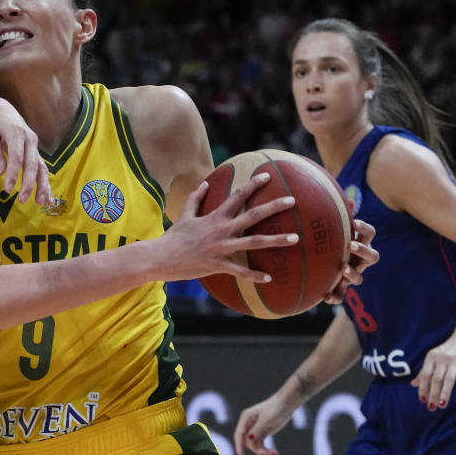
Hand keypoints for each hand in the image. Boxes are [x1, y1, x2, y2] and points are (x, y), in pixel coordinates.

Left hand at [0, 97, 51, 205]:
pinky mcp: (35, 152)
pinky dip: (45, 184)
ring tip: (41, 202)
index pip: (17, 157)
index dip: (13, 173)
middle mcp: (30, 139)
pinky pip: (42, 169)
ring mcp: (35, 146)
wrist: (2, 110)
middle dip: (28, 183)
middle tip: (21, 200)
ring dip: (42, 185)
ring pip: (41, 167)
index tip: (7, 189)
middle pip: (31, 164)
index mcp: (17, 133)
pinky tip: (48, 199)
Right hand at [154, 173, 299, 281]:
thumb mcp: (184, 215)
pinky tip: (269, 278)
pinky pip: (240, 271)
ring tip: (295, 238)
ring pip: (254, 242)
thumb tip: (206, 183)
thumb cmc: (173, 237)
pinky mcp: (218, 265)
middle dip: (274, 207)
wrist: (160, 257)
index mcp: (215, 217)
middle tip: (292, 200)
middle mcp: (222, 230)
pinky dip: (254, 275)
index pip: (237, 196)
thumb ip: (196, 198)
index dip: (252, 185)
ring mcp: (222, 247)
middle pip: (253, 215)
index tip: (268, 176)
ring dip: (276, 240)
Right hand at [233, 395, 292, 454]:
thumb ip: (257, 430)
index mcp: (246, 418)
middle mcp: (249, 424)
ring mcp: (256, 429)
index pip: (239, 434)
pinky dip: (267, 450)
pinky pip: (261, 445)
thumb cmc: (275, 408)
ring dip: (264, 452)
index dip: (239, 446)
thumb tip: (248, 440)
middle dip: (257, 450)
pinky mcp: (263, 433)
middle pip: (248, 443)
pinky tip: (275, 454)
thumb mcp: (266, 419)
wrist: (287, 404)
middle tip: (268, 454)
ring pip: (255, 446)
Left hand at [324, 206, 377, 304]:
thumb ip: (342, 216)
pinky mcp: (341, 289)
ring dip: (352, 274)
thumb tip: (348, 199)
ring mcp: (352, 275)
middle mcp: (360, 260)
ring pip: (359, 279)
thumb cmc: (333, 243)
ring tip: (342, 269)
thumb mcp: (336, 230)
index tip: (355, 222)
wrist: (324, 267)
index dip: (365, 229)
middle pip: (373, 257)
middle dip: (363, 251)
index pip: (370, 234)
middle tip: (351, 245)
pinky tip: (325, 296)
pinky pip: (341, 296)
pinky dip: (334, 297)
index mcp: (360, 243)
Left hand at [410, 320, 455, 409]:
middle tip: (431, 407)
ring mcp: (454, 361)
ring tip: (442, 406)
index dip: (422, 388)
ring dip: (444, 394)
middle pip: (435, 379)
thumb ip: (424, 371)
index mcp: (431, 357)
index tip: (422, 400)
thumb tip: (413, 384)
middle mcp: (441, 359)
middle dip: (432, 394)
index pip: (425, 375)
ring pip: (448, 380)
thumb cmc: (448, 350)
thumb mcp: (434, 358)